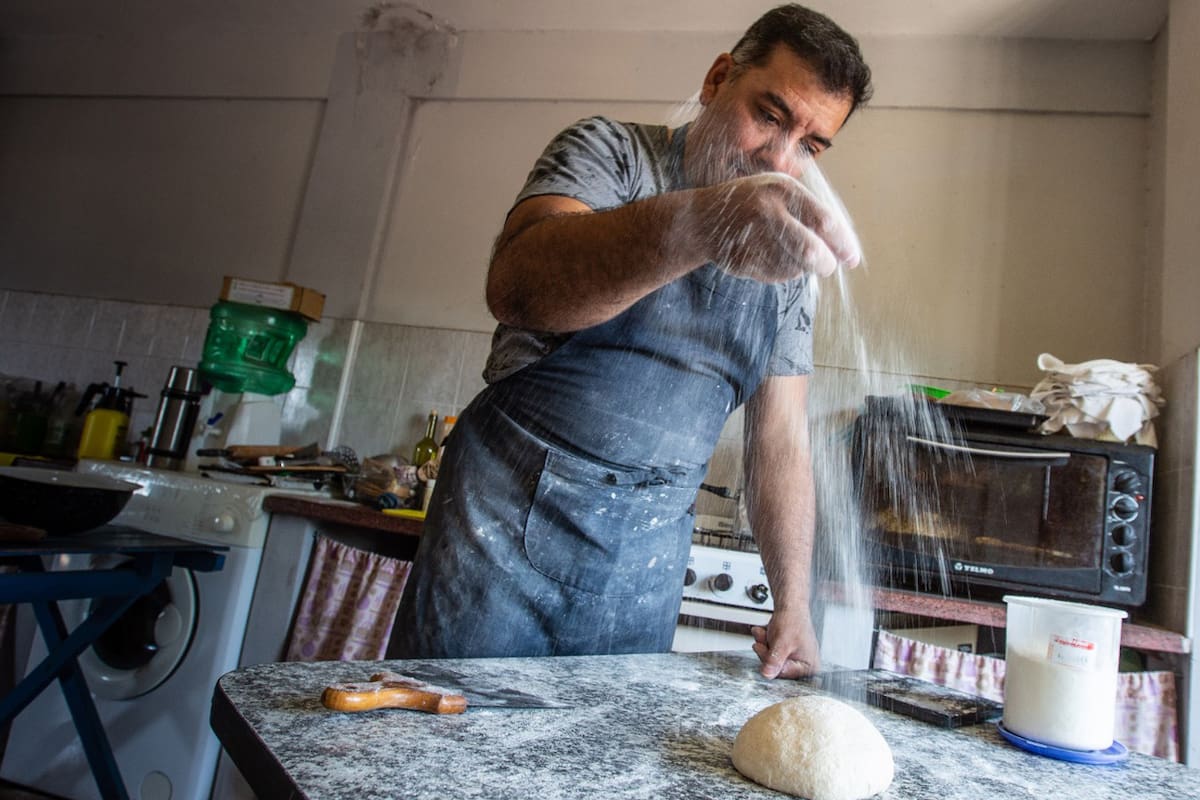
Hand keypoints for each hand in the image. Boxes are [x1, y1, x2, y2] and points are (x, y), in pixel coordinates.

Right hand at [694, 172, 860, 281]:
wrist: (703, 219)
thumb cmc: (754, 204)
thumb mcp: (780, 193)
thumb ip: (812, 213)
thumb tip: (846, 251)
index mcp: (783, 189)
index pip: (825, 222)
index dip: (843, 245)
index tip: (851, 259)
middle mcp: (767, 210)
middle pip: (810, 251)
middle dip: (825, 265)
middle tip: (827, 267)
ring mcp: (751, 236)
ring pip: (794, 267)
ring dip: (799, 267)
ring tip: (782, 250)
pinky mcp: (741, 259)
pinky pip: (775, 276)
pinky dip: (779, 272)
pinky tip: (765, 256)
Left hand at [750, 606, 820, 678]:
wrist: (789, 603)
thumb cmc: (792, 620)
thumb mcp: (781, 643)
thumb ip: (774, 661)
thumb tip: (767, 675)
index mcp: (810, 666)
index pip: (785, 673)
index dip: (770, 662)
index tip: (762, 650)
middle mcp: (805, 663)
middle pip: (776, 667)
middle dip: (766, 651)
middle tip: (762, 640)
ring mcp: (795, 656)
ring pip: (771, 659)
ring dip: (764, 644)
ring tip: (764, 633)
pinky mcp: (787, 650)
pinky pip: (771, 651)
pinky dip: (766, 641)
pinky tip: (766, 632)